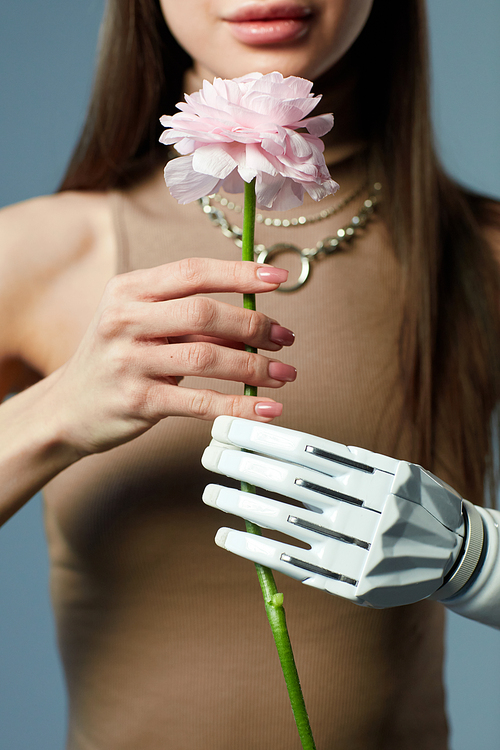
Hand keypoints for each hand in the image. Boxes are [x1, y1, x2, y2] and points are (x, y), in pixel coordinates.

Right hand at [47, 259, 295, 456]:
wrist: (67, 408)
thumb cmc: (117, 360)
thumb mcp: (139, 324)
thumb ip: (186, 317)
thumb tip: (254, 317)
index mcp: (128, 290)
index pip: (192, 272)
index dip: (239, 273)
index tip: (278, 278)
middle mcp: (124, 320)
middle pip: (203, 313)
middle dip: (253, 325)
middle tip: (285, 338)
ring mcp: (129, 361)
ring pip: (206, 357)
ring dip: (254, 366)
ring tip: (284, 374)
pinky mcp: (138, 401)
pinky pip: (199, 401)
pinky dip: (238, 405)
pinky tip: (265, 408)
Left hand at [202, 417, 473, 607]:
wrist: (456, 555)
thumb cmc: (416, 502)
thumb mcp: (392, 471)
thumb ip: (346, 462)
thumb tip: (285, 445)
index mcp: (375, 476)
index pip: (305, 449)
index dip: (260, 437)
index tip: (227, 427)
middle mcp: (366, 510)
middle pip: (290, 481)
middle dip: (244, 464)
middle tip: (209, 455)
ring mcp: (359, 549)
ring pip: (286, 522)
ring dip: (241, 505)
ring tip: (211, 493)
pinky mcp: (352, 584)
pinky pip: (294, 565)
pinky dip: (256, 549)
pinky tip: (227, 536)